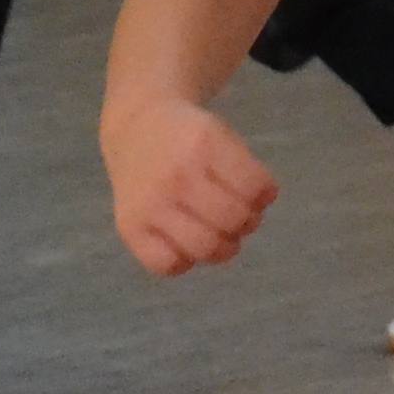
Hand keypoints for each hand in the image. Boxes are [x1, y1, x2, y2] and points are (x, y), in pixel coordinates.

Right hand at [101, 97, 279, 275]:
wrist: (134, 128)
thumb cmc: (187, 137)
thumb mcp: (221, 134)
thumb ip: (243, 171)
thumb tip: (253, 217)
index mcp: (206, 143)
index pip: (254, 187)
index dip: (264, 197)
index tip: (257, 195)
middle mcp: (177, 175)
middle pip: (231, 220)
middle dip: (245, 224)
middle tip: (238, 219)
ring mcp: (150, 204)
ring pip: (203, 247)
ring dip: (222, 249)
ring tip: (219, 238)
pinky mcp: (129, 227)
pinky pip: (166, 264)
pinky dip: (183, 262)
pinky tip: (185, 246)